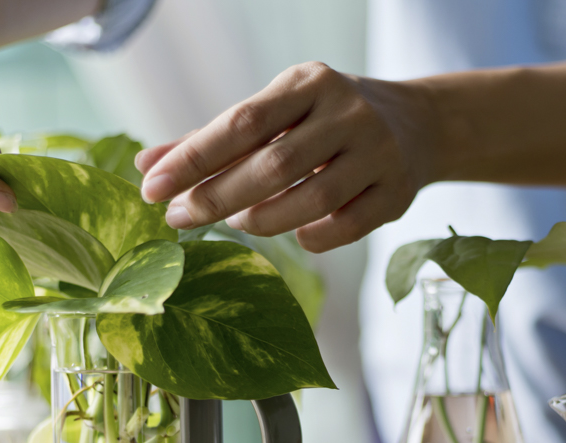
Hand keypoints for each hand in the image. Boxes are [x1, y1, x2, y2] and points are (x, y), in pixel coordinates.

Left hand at [137, 62, 434, 252]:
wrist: (417, 124)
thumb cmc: (325, 120)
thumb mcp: (275, 113)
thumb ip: (213, 140)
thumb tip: (148, 167)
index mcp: (309, 83)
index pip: (241, 123)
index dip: (194, 158)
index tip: (153, 187)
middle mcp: (347, 113)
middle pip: (274, 165)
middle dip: (218, 196)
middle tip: (179, 219)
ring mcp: (378, 153)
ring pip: (312, 200)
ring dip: (264, 220)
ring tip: (237, 222)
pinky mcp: (397, 193)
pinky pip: (345, 227)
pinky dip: (311, 237)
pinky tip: (293, 235)